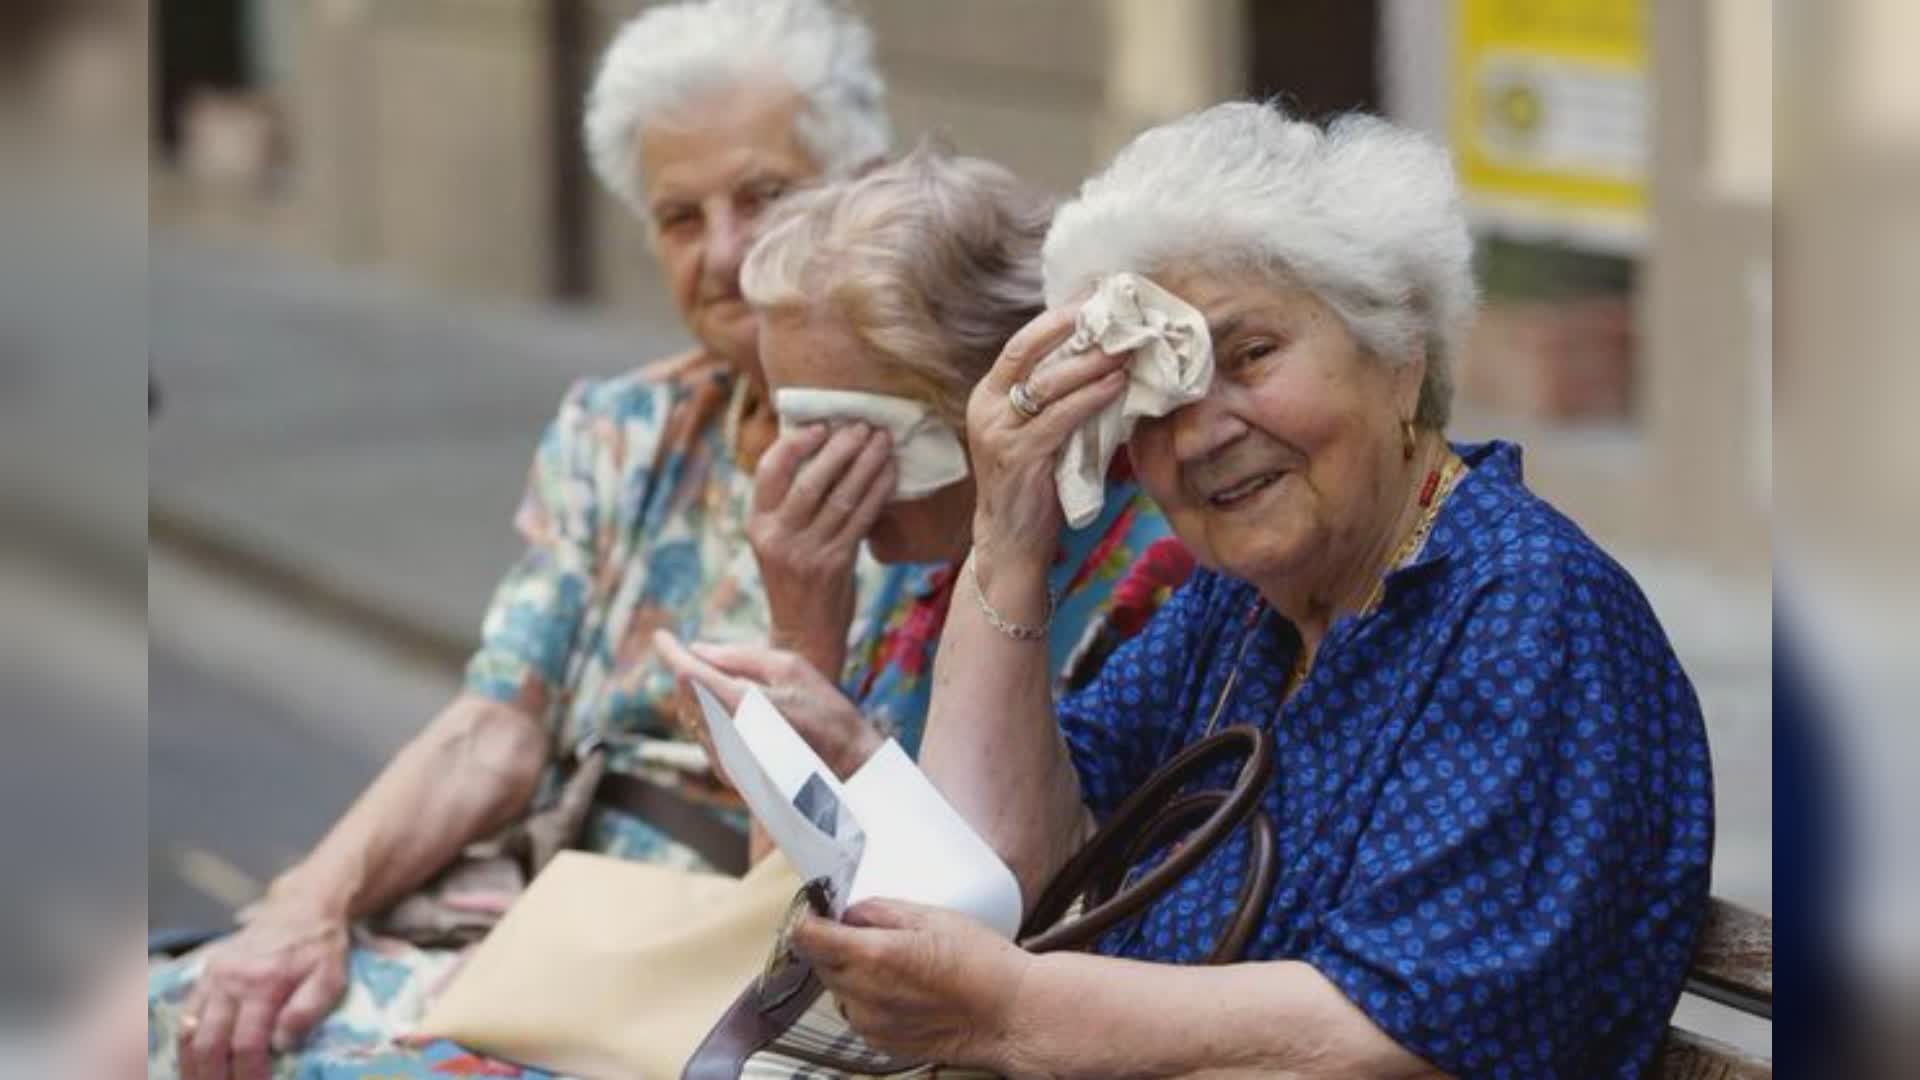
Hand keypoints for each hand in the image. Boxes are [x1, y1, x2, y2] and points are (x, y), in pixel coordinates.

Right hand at [177, 897, 349, 1079]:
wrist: (301, 908)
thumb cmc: (320, 948)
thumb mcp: (330, 978)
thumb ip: (307, 1010)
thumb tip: (281, 1045)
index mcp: (263, 983)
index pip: (246, 1043)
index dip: (248, 1074)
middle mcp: (230, 981)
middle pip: (209, 1043)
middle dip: (212, 1077)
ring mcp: (212, 977)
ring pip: (188, 1031)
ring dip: (191, 1067)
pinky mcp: (204, 975)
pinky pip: (186, 1015)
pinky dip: (185, 1045)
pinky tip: (192, 1064)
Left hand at [654, 631, 883, 779]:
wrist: (847, 770)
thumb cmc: (826, 712)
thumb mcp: (791, 668)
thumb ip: (741, 657)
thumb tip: (698, 650)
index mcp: (741, 705)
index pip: (689, 672)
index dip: (671, 652)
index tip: (661, 636)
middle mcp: (726, 735)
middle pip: (685, 694)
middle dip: (687, 671)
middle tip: (696, 653)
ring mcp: (726, 759)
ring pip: (692, 716)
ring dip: (697, 695)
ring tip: (723, 682)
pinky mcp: (729, 774)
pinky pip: (705, 736)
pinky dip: (708, 717)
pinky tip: (732, 711)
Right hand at [747, 422, 895, 677]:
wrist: (804, 635)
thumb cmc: (795, 580)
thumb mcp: (778, 541)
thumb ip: (789, 505)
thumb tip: (823, 450)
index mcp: (757, 525)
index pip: (769, 471)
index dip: (795, 443)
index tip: (821, 426)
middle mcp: (777, 537)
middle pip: (810, 480)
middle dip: (840, 448)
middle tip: (862, 426)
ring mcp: (806, 552)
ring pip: (840, 497)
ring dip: (865, 465)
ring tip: (882, 441)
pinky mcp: (835, 564)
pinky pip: (861, 519)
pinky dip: (878, 492)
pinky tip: (890, 473)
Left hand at [791, 899, 1034, 1068]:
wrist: (1010, 1015)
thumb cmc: (982, 964)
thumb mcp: (933, 916)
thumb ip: (881, 910)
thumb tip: (852, 911)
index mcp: (874, 956)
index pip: (809, 937)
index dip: (807, 919)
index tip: (815, 910)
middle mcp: (864, 994)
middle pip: (821, 963)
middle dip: (833, 944)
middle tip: (864, 930)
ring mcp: (870, 1023)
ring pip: (837, 989)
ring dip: (849, 972)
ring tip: (893, 962)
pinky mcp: (880, 1043)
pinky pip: (857, 1013)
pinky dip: (866, 998)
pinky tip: (900, 988)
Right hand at [965, 306, 1127, 612]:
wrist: (1010, 541)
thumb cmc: (1033, 483)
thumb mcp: (1037, 432)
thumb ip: (1055, 399)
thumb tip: (1102, 357)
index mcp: (988, 396)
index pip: (1021, 344)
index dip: (1056, 319)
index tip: (1094, 301)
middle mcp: (986, 409)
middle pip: (1028, 352)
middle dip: (1073, 330)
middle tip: (1116, 316)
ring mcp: (998, 433)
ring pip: (1047, 384)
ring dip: (1090, 363)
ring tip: (1125, 350)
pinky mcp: (1018, 458)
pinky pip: (1059, 418)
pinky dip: (1091, 399)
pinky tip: (1116, 387)